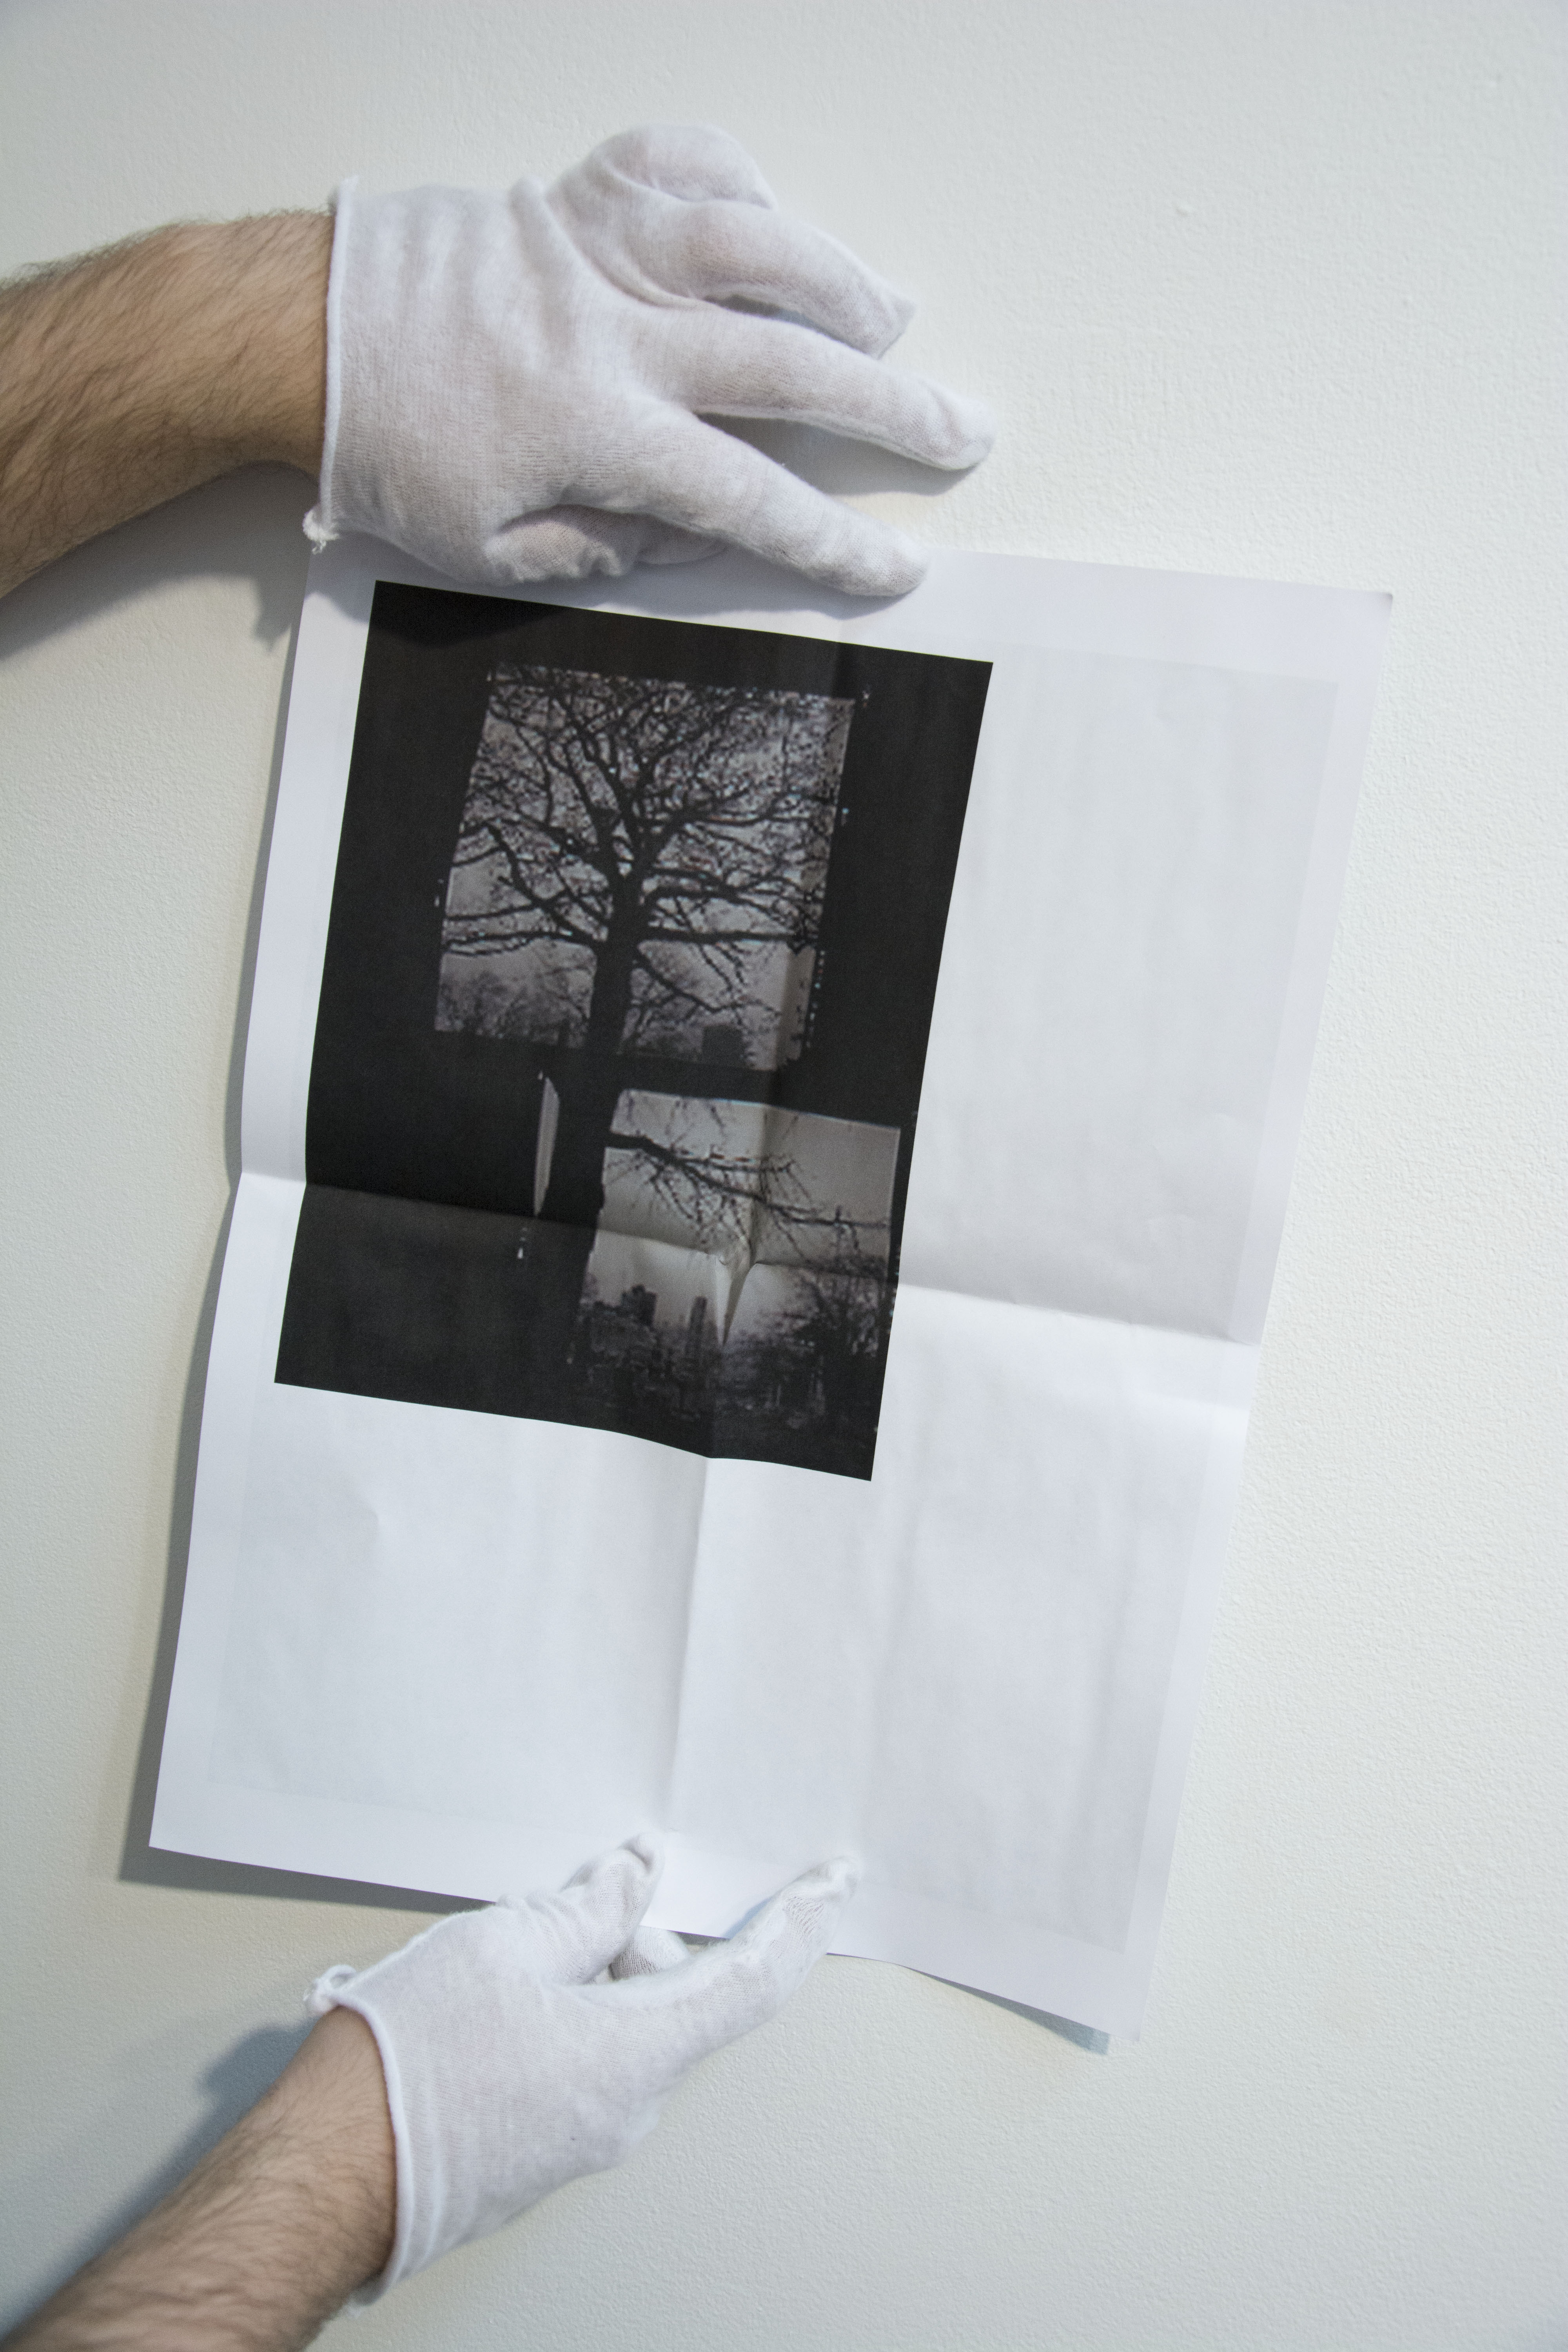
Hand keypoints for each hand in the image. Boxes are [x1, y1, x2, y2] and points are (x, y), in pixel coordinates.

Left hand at [308, 124, 993, 595]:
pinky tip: (774, 223)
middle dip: (891, 407)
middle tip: (960, 430)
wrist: (306, 337)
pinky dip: (744, 184)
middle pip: (789, 365)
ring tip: (890, 320)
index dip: (832, 544)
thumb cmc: (397, 452)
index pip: (750, 500)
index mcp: (600, 433)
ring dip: (841, 282)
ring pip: (758, 245)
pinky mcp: (578, 195)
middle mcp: (619, 331)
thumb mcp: (492, 548)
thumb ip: (606, 549)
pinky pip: (685, 164)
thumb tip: (699, 533)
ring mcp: (603, 250)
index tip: (896, 572)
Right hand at [311, 1835, 856, 2298]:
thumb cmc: (405, 2066)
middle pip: (668, 1995)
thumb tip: (633, 1880)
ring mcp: (584, 2139)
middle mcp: (624, 2109)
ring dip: (581, 1974)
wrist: (324, 2176)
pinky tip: (491, 1998)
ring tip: (501, 1955)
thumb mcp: (503, 1947)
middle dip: (631, 1935)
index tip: (834, 1884)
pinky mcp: (543, 2150)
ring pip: (617, 2025)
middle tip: (574, 1896)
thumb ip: (585, 1910)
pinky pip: (580, 2061)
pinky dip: (558, 2014)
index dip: (799, 1924)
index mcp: (635, 2056)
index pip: (751, 1981)